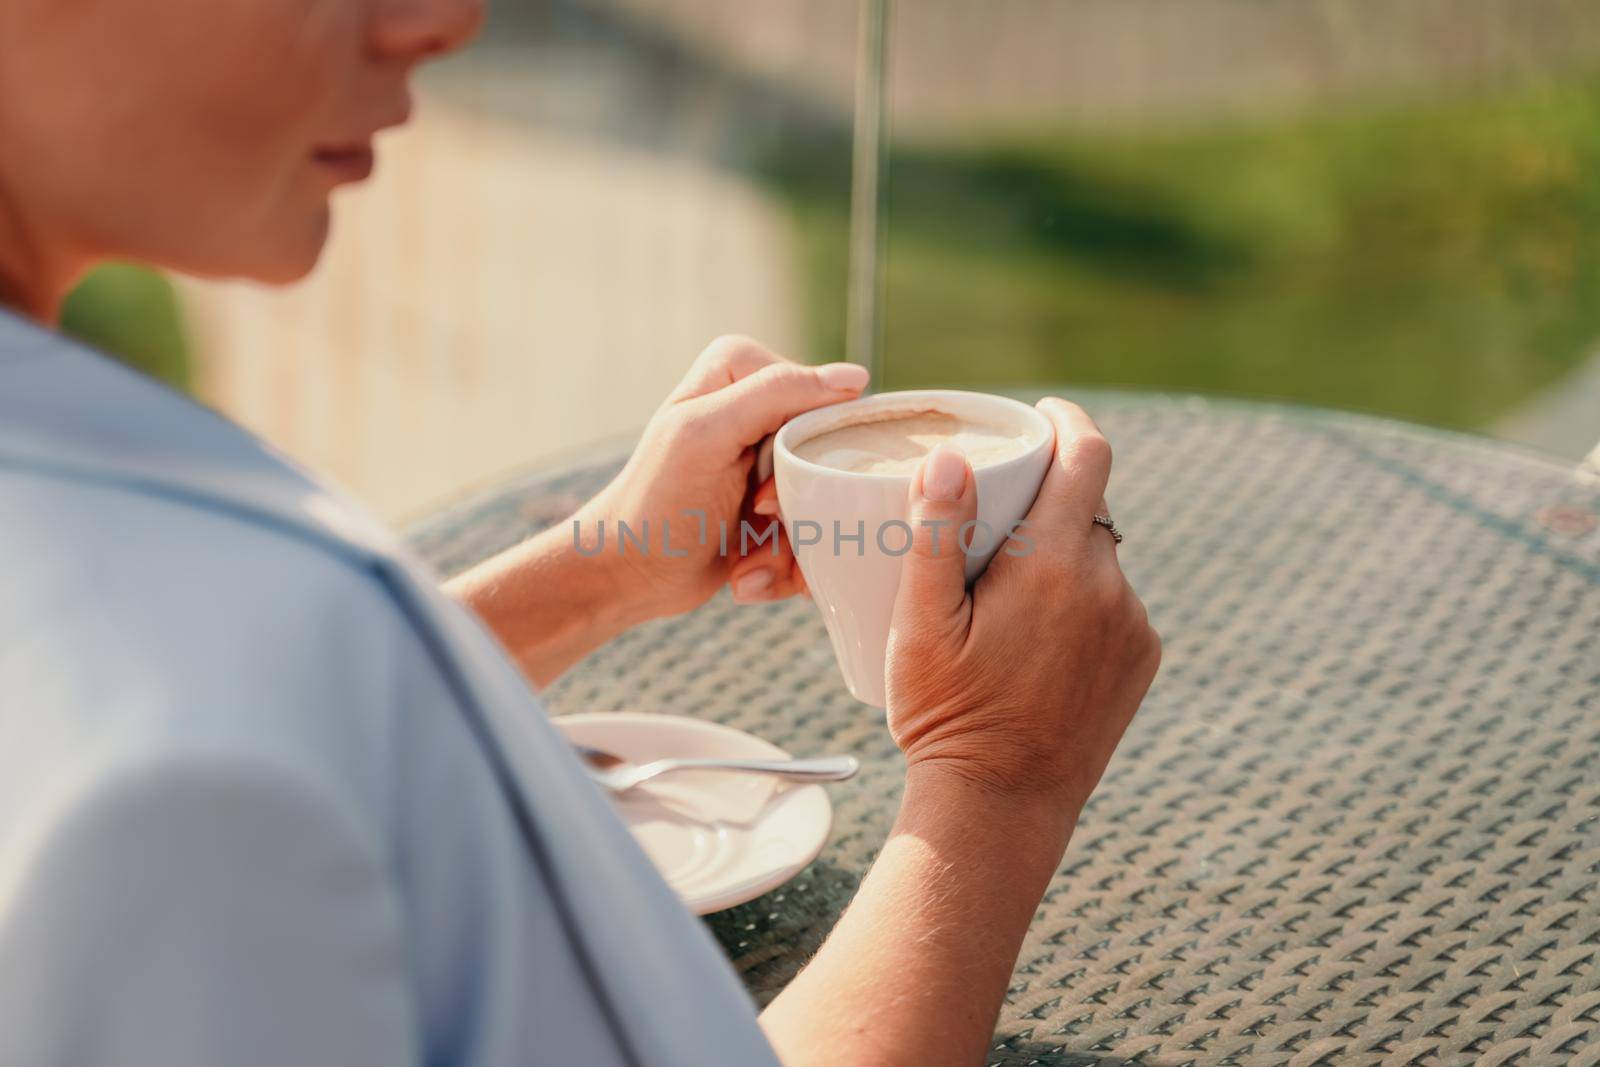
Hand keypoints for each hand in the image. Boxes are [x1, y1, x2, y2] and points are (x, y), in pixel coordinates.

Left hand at [578, 335, 867, 621]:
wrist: (629, 575)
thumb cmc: (658, 504)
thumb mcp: (710, 436)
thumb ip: (777, 393)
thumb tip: (856, 376)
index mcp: (744, 368)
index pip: (822, 399)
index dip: (807, 452)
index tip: (764, 492)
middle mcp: (761, 406)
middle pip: (828, 455)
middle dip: (802, 510)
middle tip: (755, 525)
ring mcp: (772, 459)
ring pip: (827, 500)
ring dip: (792, 548)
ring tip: (747, 565)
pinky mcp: (778, 505)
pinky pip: (815, 532)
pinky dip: (785, 566)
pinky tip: (747, 575)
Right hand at [885, 398, 1160, 817]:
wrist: (1000, 808)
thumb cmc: (946, 715)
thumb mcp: (919, 625)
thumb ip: (933, 535)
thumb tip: (947, 456)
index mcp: (1053, 566)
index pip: (1086, 455)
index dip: (1066, 420)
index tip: (1040, 414)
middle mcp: (1107, 588)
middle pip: (1087, 505)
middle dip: (1047, 494)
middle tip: (994, 511)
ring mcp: (1133, 626)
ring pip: (1098, 557)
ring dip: (1061, 554)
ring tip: (1004, 590)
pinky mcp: (1142, 659)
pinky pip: (1113, 602)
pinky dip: (1079, 599)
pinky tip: (1036, 635)